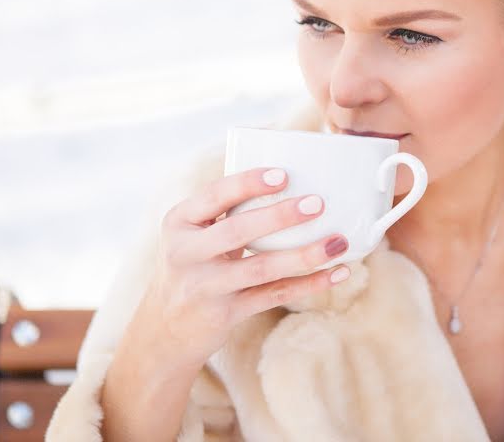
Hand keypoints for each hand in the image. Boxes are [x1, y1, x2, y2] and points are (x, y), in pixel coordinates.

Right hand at [133, 167, 349, 369]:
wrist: (166, 329)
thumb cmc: (194, 265)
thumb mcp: (194, 235)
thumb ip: (226, 213)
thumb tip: (292, 182)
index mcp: (179, 222)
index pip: (214, 196)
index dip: (247, 183)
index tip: (283, 174)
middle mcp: (186, 253)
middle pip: (238, 231)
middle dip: (280, 216)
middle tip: (317, 204)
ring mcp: (205, 286)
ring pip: (262, 268)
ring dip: (304, 255)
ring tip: (338, 242)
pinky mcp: (225, 314)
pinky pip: (274, 295)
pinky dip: (309, 284)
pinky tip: (337, 273)